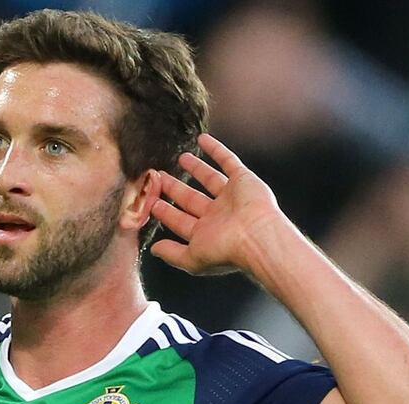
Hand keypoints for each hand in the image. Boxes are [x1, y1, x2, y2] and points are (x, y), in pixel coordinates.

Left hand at [150, 134, 286, 274]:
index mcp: (207, 233)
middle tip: (159, 177)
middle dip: (175, 189)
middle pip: (191, 199)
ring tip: (181, 157)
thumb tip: (155, 250)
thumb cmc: (226, 251)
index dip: (165, 213)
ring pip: (209, 179)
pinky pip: (228, 161)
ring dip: (195, 168)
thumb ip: (172, 254)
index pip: (181, 221)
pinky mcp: (243, 180)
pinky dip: (216, 150)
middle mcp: (219, 215)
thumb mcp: (191, 258)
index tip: (151, 202)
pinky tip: (202, 139)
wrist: (257, 237)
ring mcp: (231, 197)